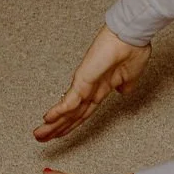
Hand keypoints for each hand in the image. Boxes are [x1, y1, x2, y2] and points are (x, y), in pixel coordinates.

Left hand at [36, 24, 150, 141]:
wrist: (132, 36)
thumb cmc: (134, 49)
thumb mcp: (132, 75)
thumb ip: (126, 86)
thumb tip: (124, 92)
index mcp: (102, 87)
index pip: (84, 111)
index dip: (73, 123)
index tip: (62, 132)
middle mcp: (91, 87)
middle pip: (72, 113)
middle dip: (57, 128)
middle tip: (42, 138)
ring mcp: (85, 83)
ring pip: (67, 110)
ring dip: (53, 124)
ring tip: (40, 134)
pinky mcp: (83, 79)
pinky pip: (71, 100)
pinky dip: (59, 111)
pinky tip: (48, 119)